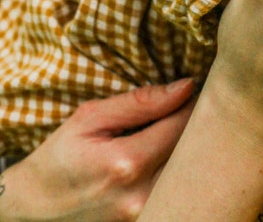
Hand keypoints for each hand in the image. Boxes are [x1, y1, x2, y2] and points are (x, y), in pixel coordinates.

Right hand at [0, 80, 194, 221]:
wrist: (35, 208)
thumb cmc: (61, 156)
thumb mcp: (90, 118)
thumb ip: (140, 102)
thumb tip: (186, 86)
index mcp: (126, 163)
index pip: (183, 124)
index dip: (191, 103)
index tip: (188, 92)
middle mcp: (140, 196)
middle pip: (192, 153)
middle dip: (195, 127)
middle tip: (185, 111)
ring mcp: (143, 216)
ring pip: (187, 174)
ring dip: (187, 151)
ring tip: (171, 136)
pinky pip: (173, 192)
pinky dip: (174, 173)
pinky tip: (162, 161)